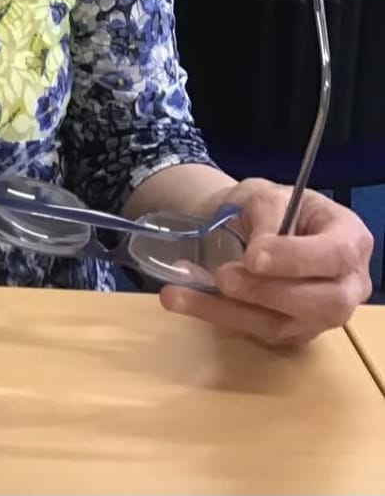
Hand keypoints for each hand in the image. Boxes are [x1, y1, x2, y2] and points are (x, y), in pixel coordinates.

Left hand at [160, 177, 372, 346]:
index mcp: (350, 239)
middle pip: (322, 303)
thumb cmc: (270, 206)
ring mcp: (318, 315)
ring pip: (281, 324)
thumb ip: (269, 217)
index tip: (254, 256)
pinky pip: (253, 331)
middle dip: (267, 292)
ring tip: (179, 293)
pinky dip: (214, 314)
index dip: (297, 260)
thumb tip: (259, 253)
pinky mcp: (288, 333)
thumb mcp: (267, 196)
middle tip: (223, 276)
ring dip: (227, 310)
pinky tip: (182, 298)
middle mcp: (346, 285)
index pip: (336, 256)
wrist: (251, 223)